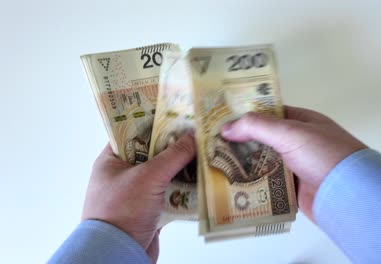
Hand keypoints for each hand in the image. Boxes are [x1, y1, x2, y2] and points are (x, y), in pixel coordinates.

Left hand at [81, 134, 194, 262]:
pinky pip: (170, 193)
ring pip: (164, 173)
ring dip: (183, 168)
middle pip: (154, 153)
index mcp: (112, 160)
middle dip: (176, 146)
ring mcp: (137, 193)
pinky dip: (184, 188)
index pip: (135, 132)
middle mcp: (123, 174)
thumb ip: (173, 155)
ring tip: (205, 154)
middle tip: (198, 133)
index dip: (156, 122)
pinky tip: (201, 181)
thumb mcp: (148, 177)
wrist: (117, 255)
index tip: (178, 114)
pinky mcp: (150, 210)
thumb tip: (193, 137)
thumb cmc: (121, 212)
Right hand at [221, 106, 366, 221]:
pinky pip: (268, 183)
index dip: (245, 114)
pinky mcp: (292, 187)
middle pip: (262, 139)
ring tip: (215, 164)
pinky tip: (232, 183)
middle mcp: (297, 142)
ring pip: (263, 162)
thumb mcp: (290, 133)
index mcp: (301, 121)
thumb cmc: (324, 155)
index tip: (221, 119)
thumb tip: (227, 127)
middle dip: (239, 142)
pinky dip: (253, 183)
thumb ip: (258, 127)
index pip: (268, 113)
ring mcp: (295, 165)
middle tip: (211, 144)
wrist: (349, 195)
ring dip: (243, 164)